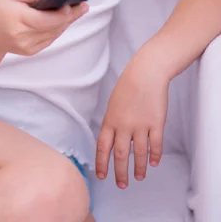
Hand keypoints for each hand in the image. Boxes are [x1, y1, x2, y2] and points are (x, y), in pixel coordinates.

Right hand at [0, 0, 88, 56]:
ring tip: (78, 10)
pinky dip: (58, 29)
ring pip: (54, 33)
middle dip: (70, 16)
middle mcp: (22, 35)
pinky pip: (50, 38)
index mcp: (16, 19)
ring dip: (66, 22)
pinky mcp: (31, 51)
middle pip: (53, 27)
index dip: (60, 13)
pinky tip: (64, 20)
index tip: (73, 5)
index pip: (44, 19)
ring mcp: (27, 46)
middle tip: (83, 6)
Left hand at [95, 53, 168, 188]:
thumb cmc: (128, 86)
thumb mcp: (113, 104)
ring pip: (140, 153)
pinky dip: (155, 156)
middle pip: (121, 154)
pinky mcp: (156, 123)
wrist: (145, 73)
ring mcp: (141, 125)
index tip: (102, 175)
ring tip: (139, 177)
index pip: (103, 146)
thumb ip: (112, 122)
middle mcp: (124, 125)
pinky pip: (156, 145)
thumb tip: (111, 140)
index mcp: (110, 119)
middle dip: (120, 172)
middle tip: (121, 185)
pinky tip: (154, 163)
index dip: (101, 163)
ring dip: (139, 168)